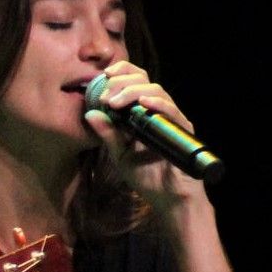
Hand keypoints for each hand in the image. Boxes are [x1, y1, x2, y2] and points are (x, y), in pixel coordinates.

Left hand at [83, 60, 204, 208]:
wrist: (170, 199)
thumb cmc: (147, 177)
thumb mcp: (120, 156)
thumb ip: (108, 135)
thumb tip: (90, 114)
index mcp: (142, 113)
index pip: (134, 81)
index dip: (121, 72)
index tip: (104, 76)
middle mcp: (157, 111)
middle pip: (144, 80)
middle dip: (122, 81)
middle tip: (106, 94)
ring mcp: (171, 119)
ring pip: (156, 90)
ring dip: (133, 91)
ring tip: (115, 101)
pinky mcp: (182, 129)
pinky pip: (171, 110)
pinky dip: (157, 103)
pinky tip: (143, 103)